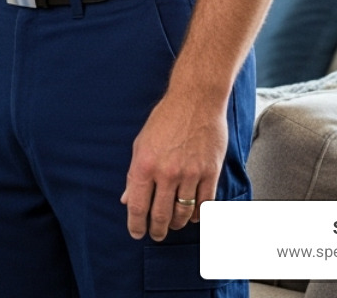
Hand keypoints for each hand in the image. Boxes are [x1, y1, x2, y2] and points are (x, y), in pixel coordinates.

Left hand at [120, 92, 227, 240]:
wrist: (195, 101)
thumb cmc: (165, 120)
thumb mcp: (140, 144)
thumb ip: (133, 174)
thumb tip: (126, 198)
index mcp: (144, 165)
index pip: (137, 205)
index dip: (136, 224)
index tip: (136, 233)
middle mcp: (166, 173)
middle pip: (160, 215)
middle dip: (156, 230)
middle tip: (156, 235)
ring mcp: (190, 174)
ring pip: (183, 213)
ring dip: (176, 223)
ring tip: (172, 225)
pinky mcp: (210, 173)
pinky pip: (205, 204)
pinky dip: (198, 215)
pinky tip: (192, 216)